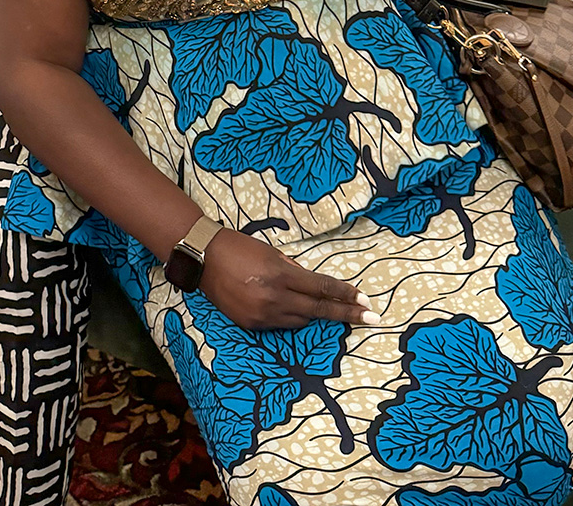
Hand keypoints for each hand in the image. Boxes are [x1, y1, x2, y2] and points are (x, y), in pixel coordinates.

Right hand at [198, 229, 379, 330]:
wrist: (202, 258)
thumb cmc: (238, 247)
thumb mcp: (271, 253)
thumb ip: (293, 270)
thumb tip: (313, 284)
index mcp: (280, 274)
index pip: (321, 288)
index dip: (345, 295)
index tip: (365, 300)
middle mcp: (273, 298)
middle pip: (318, 310)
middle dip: (345, 313)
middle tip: (371, 318)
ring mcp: (262, 314)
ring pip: (301, 320)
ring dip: (316, 314)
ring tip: (334, 311)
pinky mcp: (251, 325)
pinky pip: (281, 324)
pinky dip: (290, 317)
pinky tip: (293, 309)